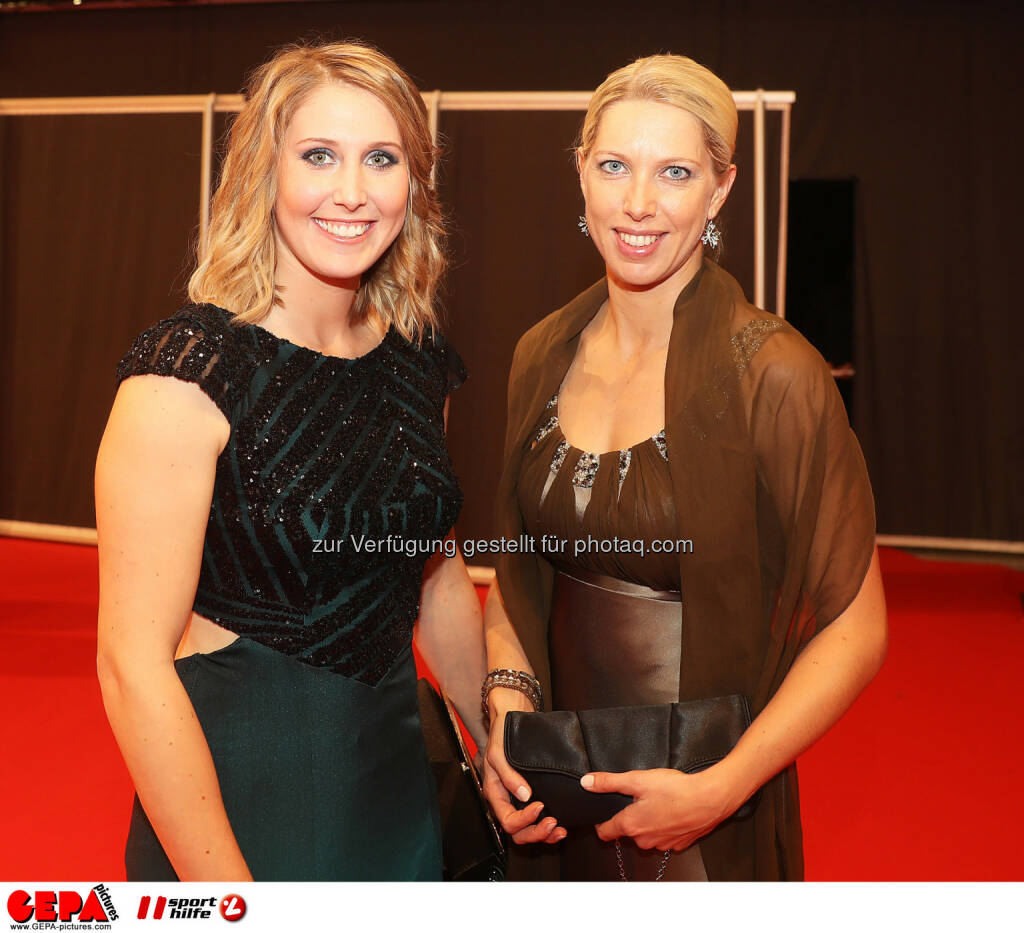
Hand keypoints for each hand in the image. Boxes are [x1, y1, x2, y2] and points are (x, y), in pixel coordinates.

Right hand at [481, 688, 565, 844]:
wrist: (510, 716)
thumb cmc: (501, 735)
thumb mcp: (499, 754)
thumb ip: (509, 776)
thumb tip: (524, 796)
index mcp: (495, 793)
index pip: (508, 820)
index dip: (525, 820)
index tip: (540, 805)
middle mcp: (507, 800)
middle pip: (518, 832)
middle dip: (536, 833)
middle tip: (554, 823)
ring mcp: (518, 799)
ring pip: (528, 830)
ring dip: (544, 834)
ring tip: (560, 830)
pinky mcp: (530, 794)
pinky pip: (536, 819)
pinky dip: (548, 826)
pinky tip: (560, 824)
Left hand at [582, 766, 738, 851]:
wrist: (710, 799)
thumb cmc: (676, 789)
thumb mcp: (637, 779)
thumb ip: (609, 782)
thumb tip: (587, 782)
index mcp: (630, 825)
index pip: (605, 833)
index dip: (601, 822)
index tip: (603, 814)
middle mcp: (644, 840)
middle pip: (627, 832)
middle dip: (630, 817)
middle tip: (639, 798)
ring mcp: (661, 844)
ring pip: (646, 835)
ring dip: (648, 822)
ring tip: (658, 803)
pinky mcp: (677, 845)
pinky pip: (663, 837)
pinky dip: (664, 826)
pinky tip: (672, 811)